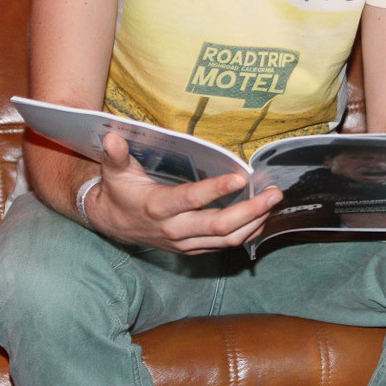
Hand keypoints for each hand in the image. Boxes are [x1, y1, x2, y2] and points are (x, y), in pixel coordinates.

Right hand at [84, 133, 280, 251]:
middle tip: (273, 194)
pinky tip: (261, 218)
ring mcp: (185, 243)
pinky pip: (224, 246)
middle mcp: (174, 229)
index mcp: (158, 208)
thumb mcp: (115, 171)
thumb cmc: (118, 191)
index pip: (191, 199)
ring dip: (254, 222)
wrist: (112, 224)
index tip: (241, 177)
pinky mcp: (192, 249)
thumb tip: (112, 136)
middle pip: (219, 226)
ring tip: (273, 203)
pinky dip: (246, 233)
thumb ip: (116, 155)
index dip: (216, 189)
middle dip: (250, 210)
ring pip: (226, 239)